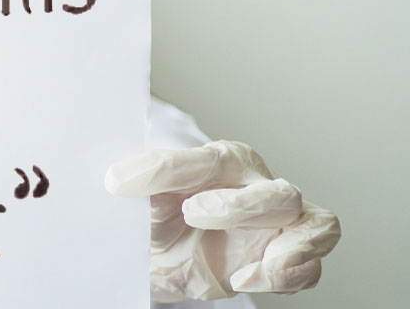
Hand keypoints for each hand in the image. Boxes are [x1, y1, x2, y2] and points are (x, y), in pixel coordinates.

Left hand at [105, 140, 340, 301]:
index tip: (120, 182)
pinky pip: (309, 270)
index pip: (208, 159)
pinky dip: (287, 277)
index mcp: (222, 163)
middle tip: (192, 214)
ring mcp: (278, 225)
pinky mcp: (281, 260)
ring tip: (257, 266)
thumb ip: (141, 188)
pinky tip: (244, 279)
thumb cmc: (154, 217)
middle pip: (279, 193)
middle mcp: (258, 187)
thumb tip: (120, 179)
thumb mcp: (139, 201)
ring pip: (319, 225)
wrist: (157, 257)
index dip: (170, 169)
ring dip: (295, 246)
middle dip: (240, 207)